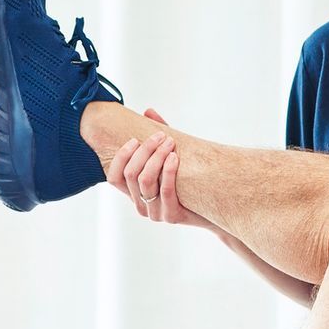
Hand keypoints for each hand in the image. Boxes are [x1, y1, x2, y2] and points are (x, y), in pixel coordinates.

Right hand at [106, 109, 211, 227]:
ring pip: (145, 180)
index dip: (120, 157)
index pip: (114, 178)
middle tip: (160, 135)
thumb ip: (157, 138)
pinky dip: (168, 171)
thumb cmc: (189, 180)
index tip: (134, 140)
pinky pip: (165, 190)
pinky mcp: (171, 216)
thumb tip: (148, 112)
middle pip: (131, 174)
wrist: (214, 205)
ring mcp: (155, 212)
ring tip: (169, 142)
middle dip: (144, 150)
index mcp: (135, 193)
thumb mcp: (170, 157)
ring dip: (156, 157)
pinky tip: (175, 157)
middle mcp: (141, 204)